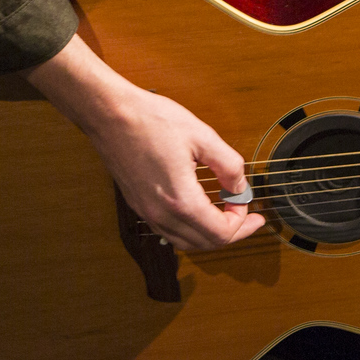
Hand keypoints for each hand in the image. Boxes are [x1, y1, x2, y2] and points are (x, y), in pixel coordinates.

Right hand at [25, 34, 265, 251]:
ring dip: (210, 234)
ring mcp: (147, 212)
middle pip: (205, 244)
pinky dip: (190, 229)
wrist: (110, 114)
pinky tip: (201, 210)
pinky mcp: (139, 205)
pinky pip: (169, 231)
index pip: (220, 233)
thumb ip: (229, 165)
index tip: (249, 206)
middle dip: (232, 233)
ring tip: (227, 215)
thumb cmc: (151, 121)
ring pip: (186, 242)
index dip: (242, 223)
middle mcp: (161, 214)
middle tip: (249, 218)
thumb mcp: (203, 137)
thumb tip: (240, 187)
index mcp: (180, 200)